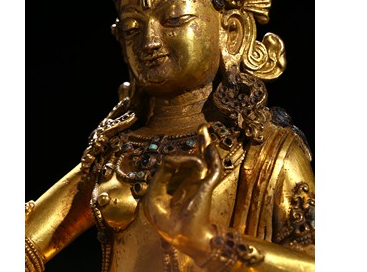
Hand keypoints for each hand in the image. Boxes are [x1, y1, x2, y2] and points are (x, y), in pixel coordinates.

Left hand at [143, 125, 222, 262]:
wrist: (182, 238)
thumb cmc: (167, 223)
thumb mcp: (154, 198)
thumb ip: (160, 176)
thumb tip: (168, 158)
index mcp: (178, 187)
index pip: (178, 166)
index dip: (173, 159)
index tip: (168, 159)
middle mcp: (191, 183)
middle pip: (197, 159)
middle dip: (200, 143)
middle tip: (202, 128)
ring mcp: (200, 184)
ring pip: (204, 159)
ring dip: (201, 145)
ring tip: (202, 131)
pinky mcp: (206, 186)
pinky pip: (212, 167)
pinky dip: (211, 155)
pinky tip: (210, 144)